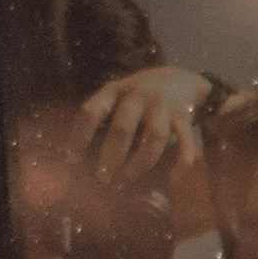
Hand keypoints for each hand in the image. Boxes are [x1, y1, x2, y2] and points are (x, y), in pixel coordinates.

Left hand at [79, 60, 217, 194]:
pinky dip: (180, 163)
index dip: (80, 136)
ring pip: (155, 136)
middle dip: (111, 155)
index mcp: (114, 91)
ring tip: (131, 176)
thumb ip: (100, 116)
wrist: (181, 79)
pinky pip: (185, 143)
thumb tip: (74, 155)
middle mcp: (138, 95)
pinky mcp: (184, 116)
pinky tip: (172, 179)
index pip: (91, 111)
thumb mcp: (116, 95)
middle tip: (103, 178)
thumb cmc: (138, 96)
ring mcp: (163, 105)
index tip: (72, 159)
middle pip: (123, 127)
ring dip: (142, 160)